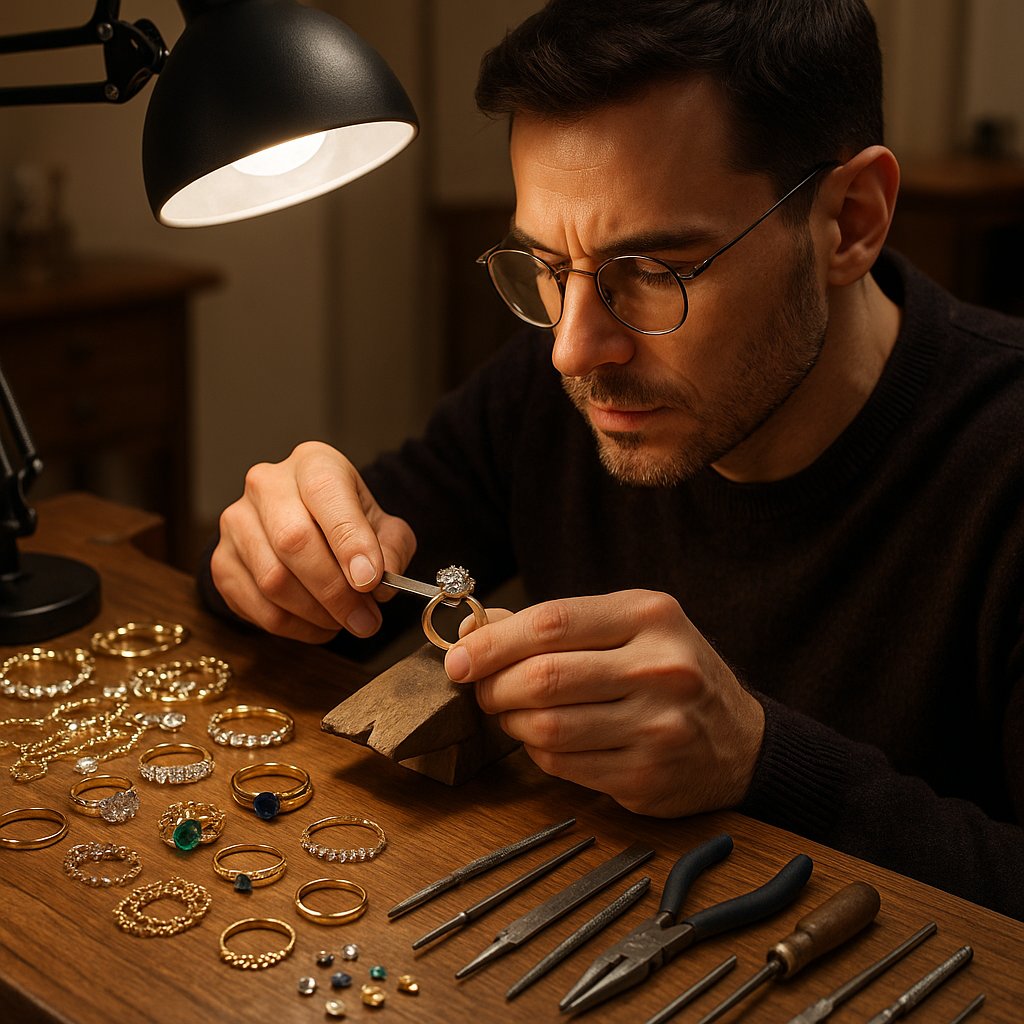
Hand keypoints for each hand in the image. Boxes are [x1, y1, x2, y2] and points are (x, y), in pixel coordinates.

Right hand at [211, 441, 415, 642]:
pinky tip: (319, 625)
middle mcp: (267, 484)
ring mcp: (237, 522)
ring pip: (272, 579)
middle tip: (366, 620)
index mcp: (313, 464)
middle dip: (335, 590)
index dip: (349, 541)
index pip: (326, 494)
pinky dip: (294, 626)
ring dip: (316, 613)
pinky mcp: (222, 560)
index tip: (371, 581)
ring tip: (347, 622)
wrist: (306, 525)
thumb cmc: (347, 523)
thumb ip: (392, 549)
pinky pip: (256, 605)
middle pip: (293, 540)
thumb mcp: (384, 526)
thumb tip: (381, 583)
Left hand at [444, 590, 764, 816]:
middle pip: (542, 677)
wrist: (741, 742)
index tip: (459, 657)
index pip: (551, 622)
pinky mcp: (646, 777)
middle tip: (482, 689)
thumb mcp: (629, 628)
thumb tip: (474, 632)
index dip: (492, 642)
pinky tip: (547, 739)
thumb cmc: (671, 673)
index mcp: (651, 617)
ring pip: (546, 727)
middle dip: (493, 686)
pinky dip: (539, 752)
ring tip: (513, 713)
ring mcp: (657, 727)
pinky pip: (562, 764)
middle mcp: (660, 669)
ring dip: (512, 722)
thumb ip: (555, 625)